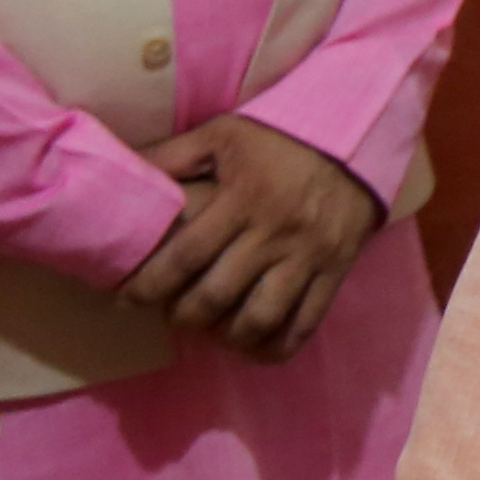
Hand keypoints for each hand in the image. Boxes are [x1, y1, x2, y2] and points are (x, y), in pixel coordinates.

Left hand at [123, 115, 382, 359]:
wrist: (359, 132)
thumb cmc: (282, 136)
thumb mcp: (223, 134)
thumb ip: (172, 156)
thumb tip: (120, 170)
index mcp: (244, 198)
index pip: (186, 255)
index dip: (150, 284)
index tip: (128, 298)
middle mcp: (276, 232)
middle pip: (217, 295)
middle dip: (182, 315)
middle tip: (170, 315)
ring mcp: (309, 255)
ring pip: (261, 318)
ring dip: (227, 336)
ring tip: (212, 331)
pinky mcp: (336, 269)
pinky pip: (307, 321)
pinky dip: (278, 345)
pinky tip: (255, 346)